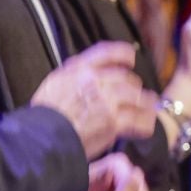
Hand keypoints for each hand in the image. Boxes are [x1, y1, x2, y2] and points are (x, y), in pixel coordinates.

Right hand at [32, 41, 158, 157]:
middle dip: (133, 87)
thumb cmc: (44, 115)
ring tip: (150, 108)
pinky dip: (145, 123)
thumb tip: (87, 72)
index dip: (123, 54)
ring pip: (136, 97)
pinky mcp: (113, 122)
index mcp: (79, 69)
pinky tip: (147, 126)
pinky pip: (138, 119)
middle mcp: (95, 81)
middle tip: (138, 95)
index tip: (131, 58)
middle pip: (126, 78)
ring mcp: (106, 101)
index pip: (107, 52)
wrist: (41, 137)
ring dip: (145, 103)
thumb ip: (73, 75)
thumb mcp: (54, 83)